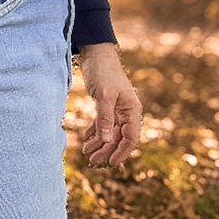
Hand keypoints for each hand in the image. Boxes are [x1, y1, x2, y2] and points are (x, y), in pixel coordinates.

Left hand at [78, 43, 142, 166]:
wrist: (96, 55)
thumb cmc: (103, 73)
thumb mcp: (104, 96)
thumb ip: (105, 118)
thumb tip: (106, 140)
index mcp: (132, 110)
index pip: (131, 137)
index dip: (122, 151)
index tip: (111, 163)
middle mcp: (127, 111)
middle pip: (119, 137)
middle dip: (107, 150)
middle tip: (92, 161)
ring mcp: (117, 108)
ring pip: (110, 131)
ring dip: (100, 143)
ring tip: (86, 152)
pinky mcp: (106, 104)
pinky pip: (103, 123)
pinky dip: (96, 131)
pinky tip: (87, 139)